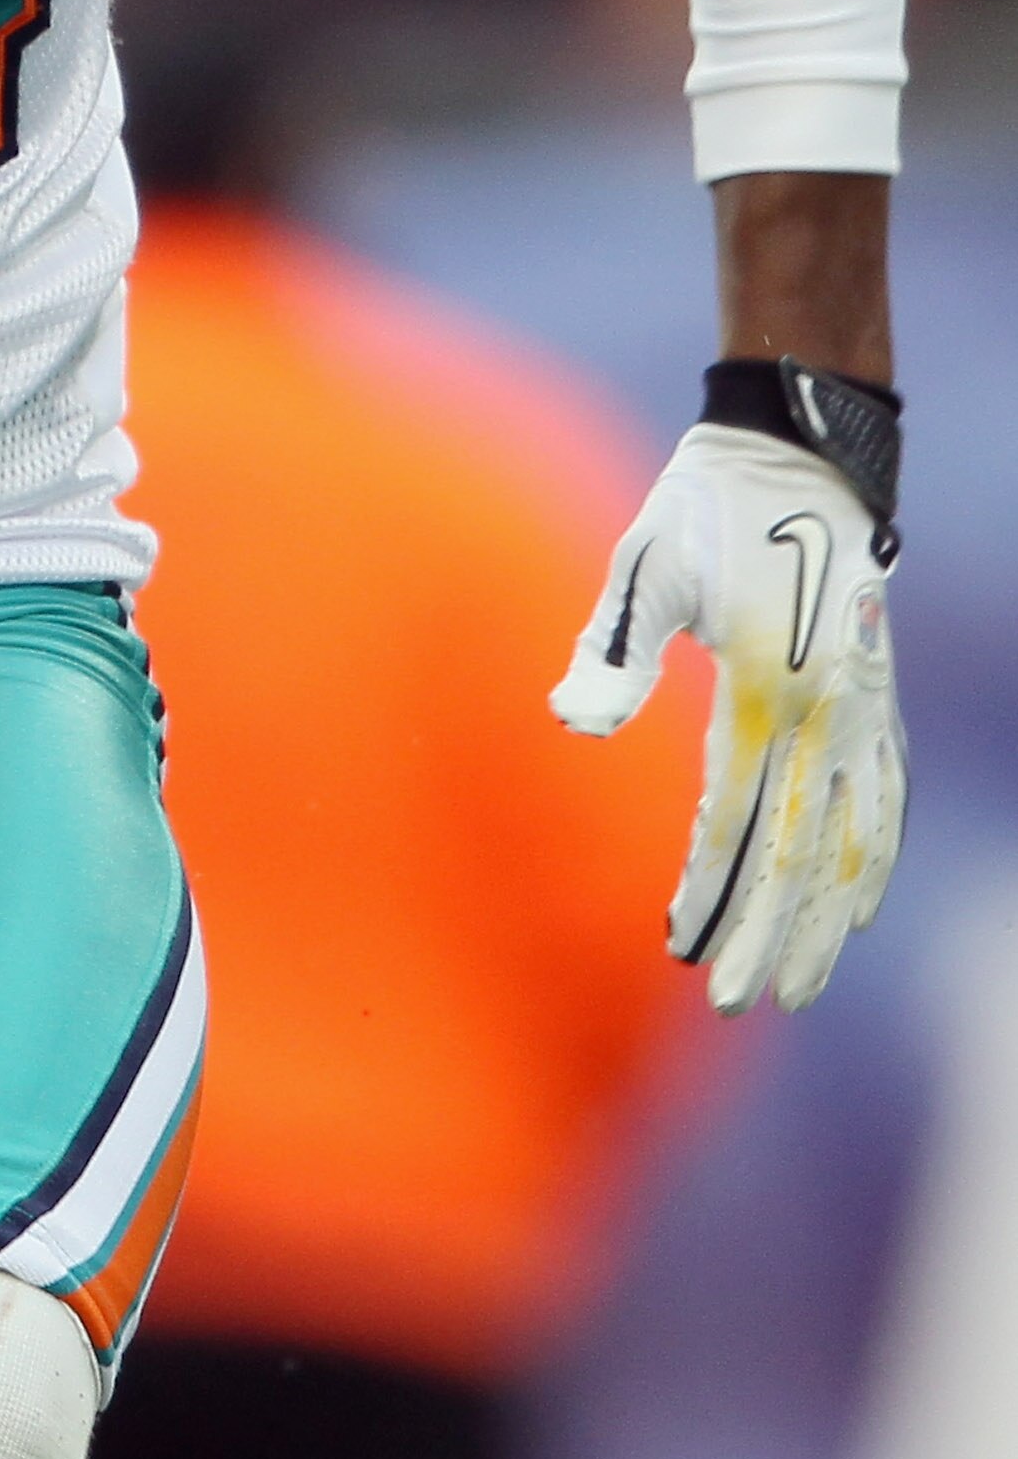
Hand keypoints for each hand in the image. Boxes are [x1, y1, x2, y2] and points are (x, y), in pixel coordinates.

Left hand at [552, 423, 905, 1014]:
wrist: (794, 455)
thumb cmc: (702, 510)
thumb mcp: (645, 565)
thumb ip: (615, 649)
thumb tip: (573, 724)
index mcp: (763, 684)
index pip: (737, 818)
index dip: (710, 890)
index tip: (682, 950)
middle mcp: (826, 710)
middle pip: (801, 851)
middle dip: (768, 934)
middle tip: (736, 1003)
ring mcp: (863, 708)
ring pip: (851, 841)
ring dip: (822, 920)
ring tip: (794, 985)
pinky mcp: (876, 699)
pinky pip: (885, 799)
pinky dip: (872, 862)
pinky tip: (852, 907)